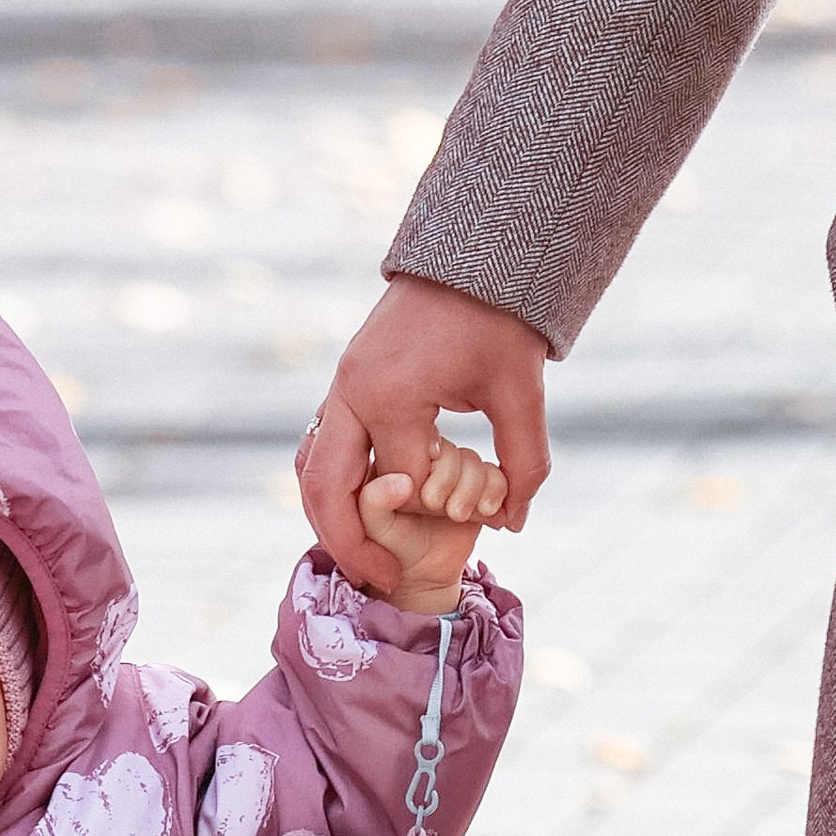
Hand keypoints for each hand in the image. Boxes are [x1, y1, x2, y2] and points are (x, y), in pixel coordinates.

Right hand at [300, 274, 549, 593]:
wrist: (474, 256)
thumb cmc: (501, 319)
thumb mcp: (522, 391)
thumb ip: (524, 462)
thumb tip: (512, 523)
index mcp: (391, 396)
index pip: (400, 486)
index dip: (426, 518)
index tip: (458, 532)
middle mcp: (351, 393)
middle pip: (326, 490)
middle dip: (347, 543)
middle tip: (379, 579)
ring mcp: (340, 386)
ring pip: (310, 471)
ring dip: (328, 519)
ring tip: (362, 557)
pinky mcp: (344, 383)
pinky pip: (319, 448)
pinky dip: (330, 487)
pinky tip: (360, 512)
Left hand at [358, 443, 506, 612]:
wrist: (420, 572)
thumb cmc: (391, 546)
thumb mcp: (374, 526)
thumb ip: (375, 500)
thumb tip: (403, 480)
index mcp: (399, 458)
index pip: (425, 444)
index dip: (437, 471)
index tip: (429, 502)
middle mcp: (429, 459)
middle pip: (455, 452)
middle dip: (458, 483)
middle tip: (449, 512)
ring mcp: (455, 472)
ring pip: (477, 463)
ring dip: (476, 490)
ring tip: (461, 516)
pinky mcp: (479, 488)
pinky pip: (498, 477)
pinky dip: (497, 493)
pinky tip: (486, 514)